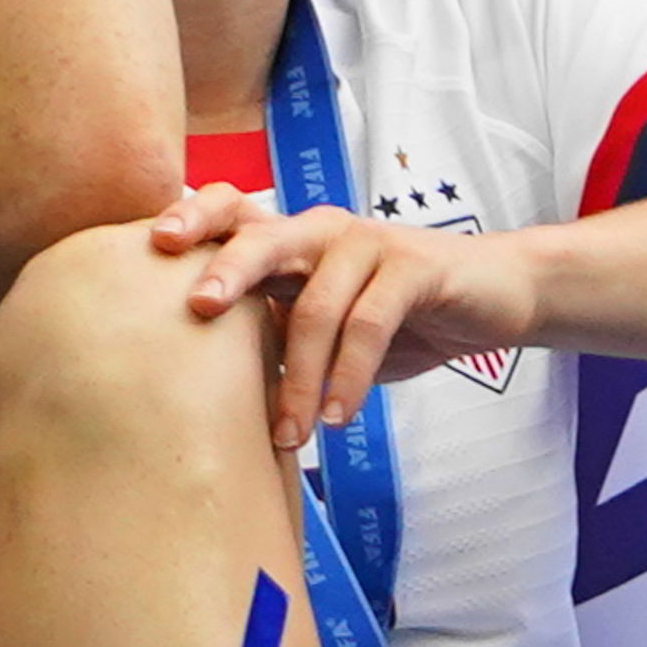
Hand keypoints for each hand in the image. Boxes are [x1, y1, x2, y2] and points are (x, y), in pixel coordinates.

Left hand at [150, 190, 540, 444]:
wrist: (494, 295)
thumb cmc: (398, 315)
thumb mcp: (327, 325)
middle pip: (263, 236)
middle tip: (198, 308)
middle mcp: (323, 230)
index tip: (152, 245)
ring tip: (291, 435)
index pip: (232, 212)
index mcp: (293, 239)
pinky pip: (371, 323)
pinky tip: (339, 416)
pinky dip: (350, 376)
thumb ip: (276, 339)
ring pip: (318, 303)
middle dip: (227, 269)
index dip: (192, 218)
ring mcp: (370, 244)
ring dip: (300, 378)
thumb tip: (199, 396)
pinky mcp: (416, 267)